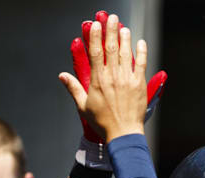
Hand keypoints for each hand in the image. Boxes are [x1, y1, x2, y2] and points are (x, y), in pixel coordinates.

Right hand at [63, 12, 165, 142]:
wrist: (123, 133)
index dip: (96, 36)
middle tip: (111, 18)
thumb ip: (74, 88)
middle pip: (111, 47)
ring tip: (124, 27)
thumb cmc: (102, 122)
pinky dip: (141, 51)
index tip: (95, 25)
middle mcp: (113, 76)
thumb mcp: (83, 106)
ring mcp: (127, 79)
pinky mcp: (139, 84)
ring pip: (126, 53)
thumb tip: (62, 75)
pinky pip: (141, 63)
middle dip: (111, 30)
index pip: (96, 52)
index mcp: (98, 80)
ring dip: (125, 38)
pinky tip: (140, 41)